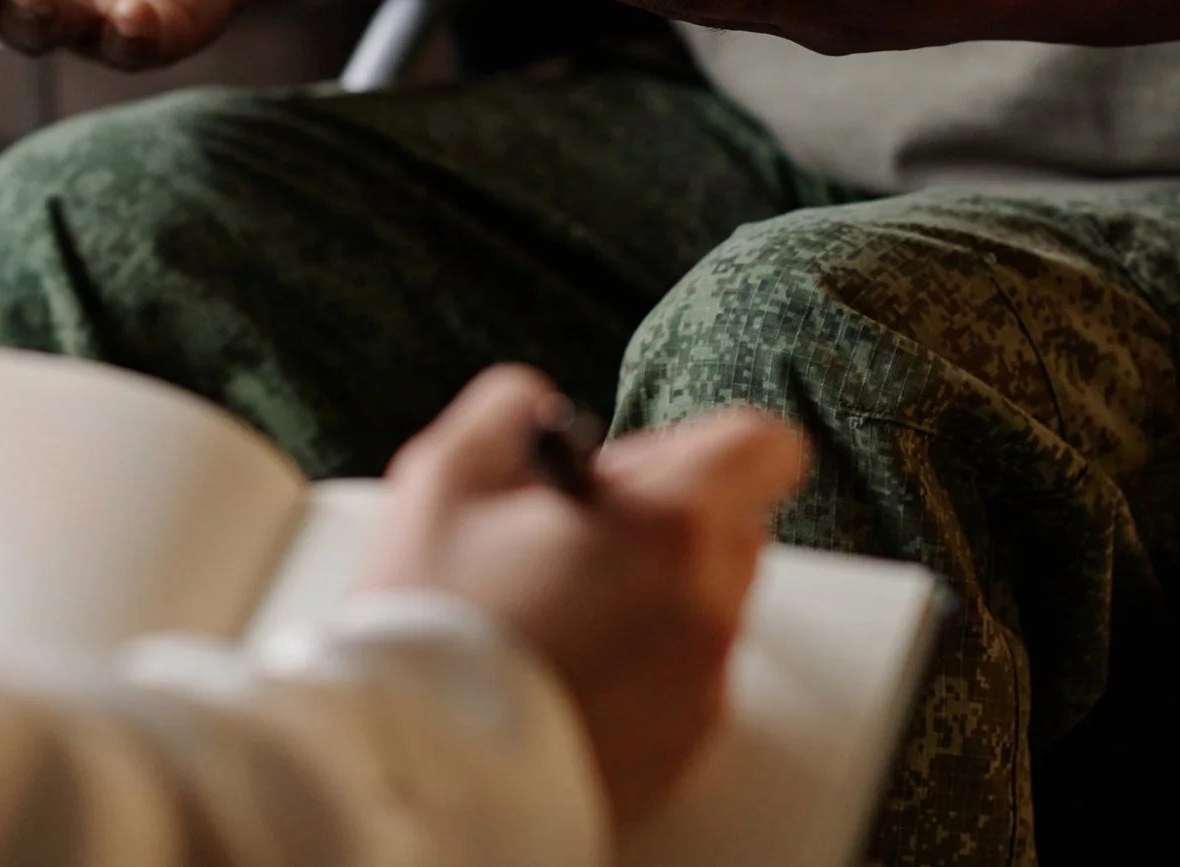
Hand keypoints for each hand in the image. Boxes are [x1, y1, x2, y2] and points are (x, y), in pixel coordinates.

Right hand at [361, 367, 807, 829]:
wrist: (418, 772)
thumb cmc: (434, 626)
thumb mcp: (447, 474)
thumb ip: (511, 407)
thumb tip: (540, 406)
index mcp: (670, 525)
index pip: (762, 447)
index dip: (699, 443)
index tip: (641, 466)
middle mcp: (707, 607)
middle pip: (734, 529)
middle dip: (667, 520)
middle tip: (572, 539)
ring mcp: (699, 689)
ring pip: (708, 608)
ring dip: (654, 594)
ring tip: (557, 610)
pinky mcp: (680, 752)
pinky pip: (683, 682)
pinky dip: (640, 667)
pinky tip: (562, 670)